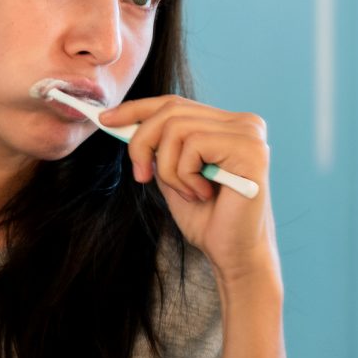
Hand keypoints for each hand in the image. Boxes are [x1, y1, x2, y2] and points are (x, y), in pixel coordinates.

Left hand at [98, 95, 279, 289]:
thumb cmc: (208, 219)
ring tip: (187, 193)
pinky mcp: (250, 150)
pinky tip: (203, 194)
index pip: (176, 103)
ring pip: (177, 129)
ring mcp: (250, 134)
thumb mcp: (174, 175)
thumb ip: (160, 148)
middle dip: (143, 144)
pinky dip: (185, 175)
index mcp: (228, 125)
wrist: (234, 254)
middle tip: (142, 177)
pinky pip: (193, 146)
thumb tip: (123, 121)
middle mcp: (244, 123)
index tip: (106, 120)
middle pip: (171, 111)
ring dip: (169, 169)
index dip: (137, 109)